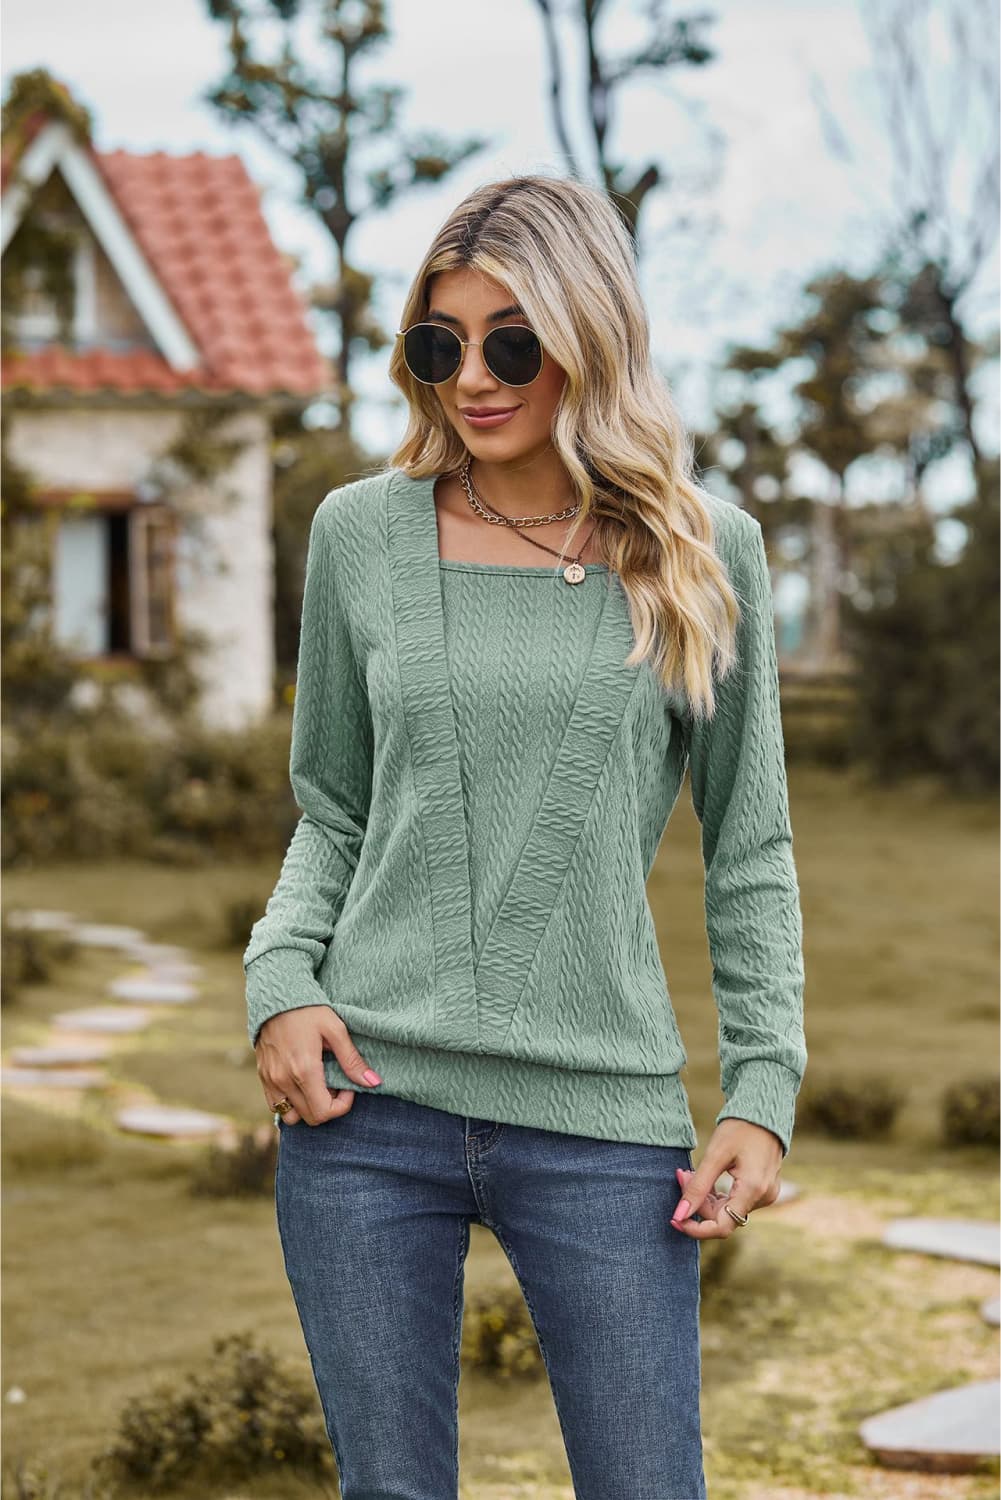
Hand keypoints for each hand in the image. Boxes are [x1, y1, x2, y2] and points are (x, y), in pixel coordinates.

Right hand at [255, 1005, 381, 1125]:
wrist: (276, 997)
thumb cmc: (309, 1010)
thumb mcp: (335, 1029)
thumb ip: (352, 1060)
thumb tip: (373, 1082)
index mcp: (304, 1070)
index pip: (324, 1112)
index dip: (342, 1106)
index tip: (348, 1087)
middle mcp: (284, 1080)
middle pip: (310, 1117)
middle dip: (328, 1106)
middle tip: (336, 1084)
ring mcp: (270, 1080)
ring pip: (291, 1116)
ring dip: (308, 1108)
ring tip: (317, 1086)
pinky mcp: (262, 1077)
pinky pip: (275, 1105)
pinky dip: (290, 1103)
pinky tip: (301, 1084)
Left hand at [669, 1119, 782, 1237]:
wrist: (764, 1113)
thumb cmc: (740, 1129)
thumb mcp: (715, 1155)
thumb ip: (697, 1187)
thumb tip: (679, 1215)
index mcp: (753, 1190)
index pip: (722, 1226)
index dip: (696, 1228)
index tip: (675, 1219)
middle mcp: (763, 1198)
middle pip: (722, 1216)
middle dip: (698, 1202)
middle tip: (681, 1175)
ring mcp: (765, 1195)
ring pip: (727, 1209)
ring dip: (706, 1197)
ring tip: (689, 1173)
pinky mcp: (762, 1190)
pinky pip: (735, 1201)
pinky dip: (717, 1194)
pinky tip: (705, 1178)